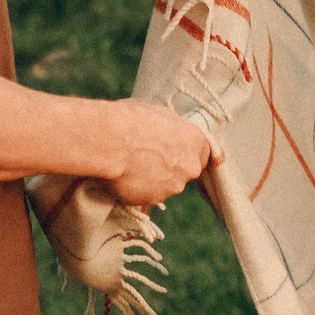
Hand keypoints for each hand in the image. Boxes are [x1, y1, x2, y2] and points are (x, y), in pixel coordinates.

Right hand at [103, 101, 217, 206]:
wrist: (110, 142)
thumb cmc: (132, 120)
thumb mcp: (159, 113)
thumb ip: (172, 128)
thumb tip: (170, 131)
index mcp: (195, 142)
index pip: (204, 153)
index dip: (188, 151)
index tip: (177, 150)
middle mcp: (189, 168)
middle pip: (185, 171)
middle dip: (170, 167)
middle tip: (148, 156)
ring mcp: (171, 187)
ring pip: (165, 185)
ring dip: (153, 179)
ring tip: (131, 165)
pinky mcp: (151, 200)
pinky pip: (146, 195)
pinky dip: (137, 188)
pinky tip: (124, 176)